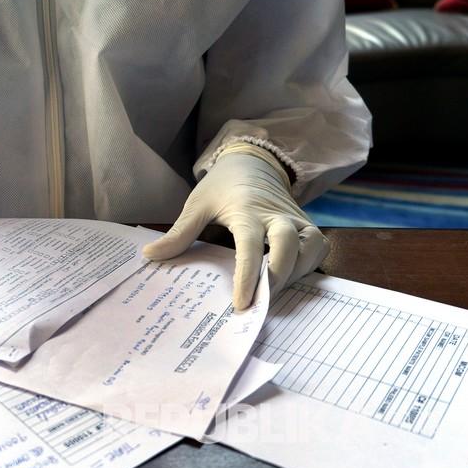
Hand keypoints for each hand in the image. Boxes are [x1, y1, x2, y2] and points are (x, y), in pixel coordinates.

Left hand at [142, 143, 328, 309]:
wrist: (253, 163)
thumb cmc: (222, 187)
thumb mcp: (197, 205)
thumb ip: (178, 233)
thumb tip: (150, 255)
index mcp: (247, 210)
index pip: (251, 247)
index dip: (247, 276)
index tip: (241, 304)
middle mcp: (278, 215)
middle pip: (290, 246)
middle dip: (278, 278)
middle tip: (259, 303)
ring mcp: (297, 221)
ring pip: (310, 250)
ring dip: (294, 275)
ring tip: (269, 294)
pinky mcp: (308, 227)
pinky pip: (316, 251)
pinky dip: (306, 268)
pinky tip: (286, 280)